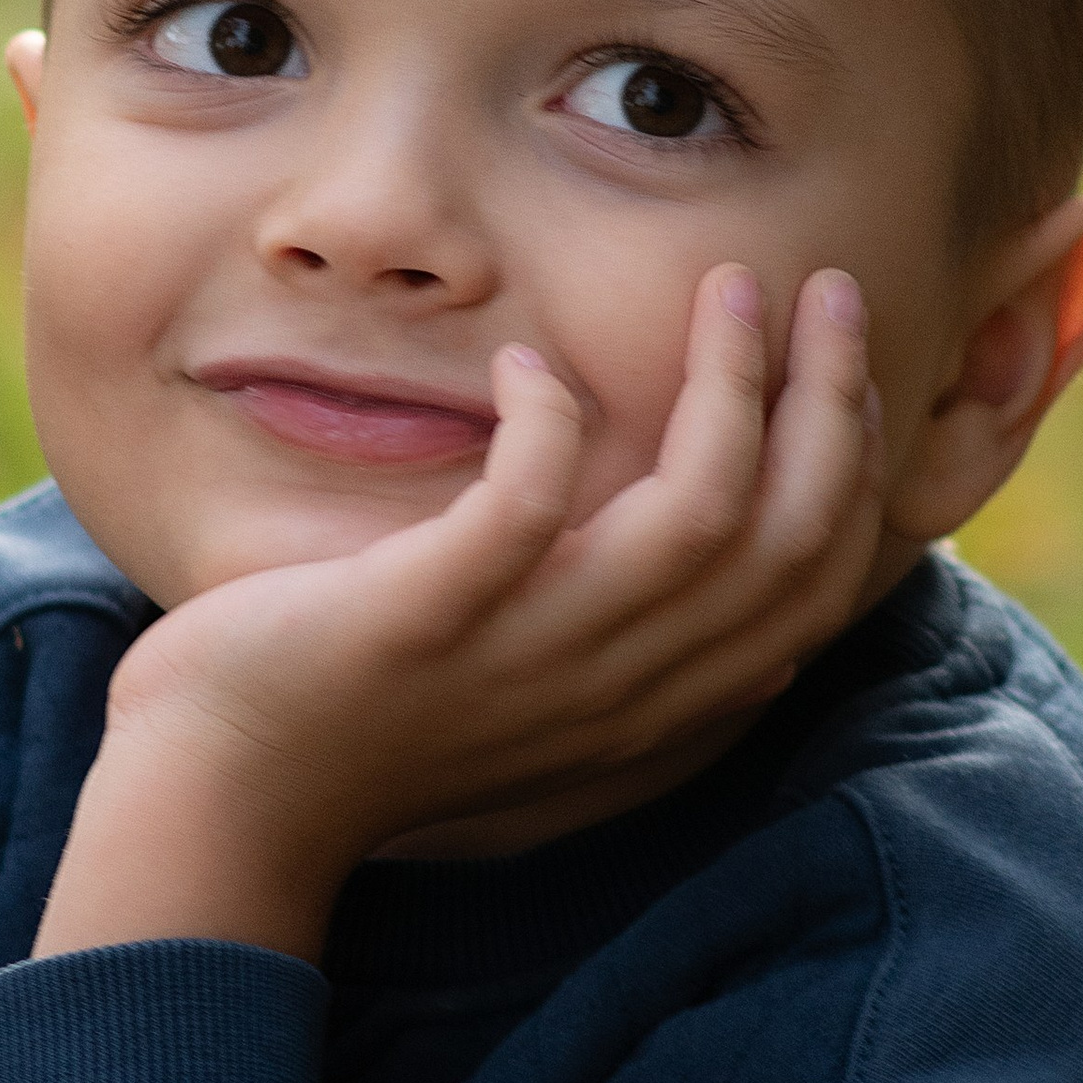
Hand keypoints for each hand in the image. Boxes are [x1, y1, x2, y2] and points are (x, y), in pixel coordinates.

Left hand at [36, 264, 881, 962]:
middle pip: (790, 541)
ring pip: (696, 515)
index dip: (857, 463)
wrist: (225, 794)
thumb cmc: (372, 722)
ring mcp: (525, 655)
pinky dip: (548, 418)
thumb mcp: (544, 699)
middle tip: (827, 290)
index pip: (815, 586)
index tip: (846, 359)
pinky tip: (523, 361)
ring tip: (725, 288)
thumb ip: (640, 657)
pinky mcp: (427, 617)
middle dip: (831, 401)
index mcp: (654, 703)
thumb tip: (757, 625)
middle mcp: (614, 687)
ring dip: (728, 386)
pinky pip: (528, 505)